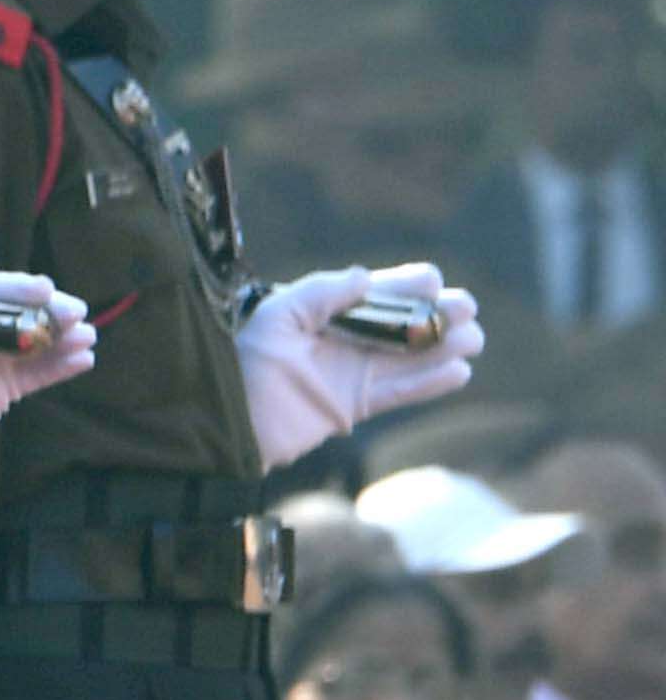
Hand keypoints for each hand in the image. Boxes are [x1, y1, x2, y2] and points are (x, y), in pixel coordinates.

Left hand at [0, 267, 98, 472]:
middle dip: (48, 312)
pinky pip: (34, 376)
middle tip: (75, 313)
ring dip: (62, 338)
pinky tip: (84, 359)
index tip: (43, 288)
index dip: (15, 289)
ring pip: (32, 344)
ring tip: (86, 336)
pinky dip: (60, 368)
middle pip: (16, 315)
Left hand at [236, 262, 481, 461]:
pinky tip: (459, 372)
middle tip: (465, 309)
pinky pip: (399, 392)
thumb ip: (319, 293)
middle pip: (401, 323)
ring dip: (443, 347)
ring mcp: (350, 372)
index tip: (430, 281)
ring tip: (473, 339)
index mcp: (323, 312)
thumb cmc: (242, 364)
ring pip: (409, 356)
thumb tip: (365, 277)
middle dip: (437, 313)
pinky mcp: (353, 405)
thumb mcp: (275, 318)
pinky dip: (429, 383)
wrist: (226, 422)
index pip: (374, 292)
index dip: (405, 285)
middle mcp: (342, 338)